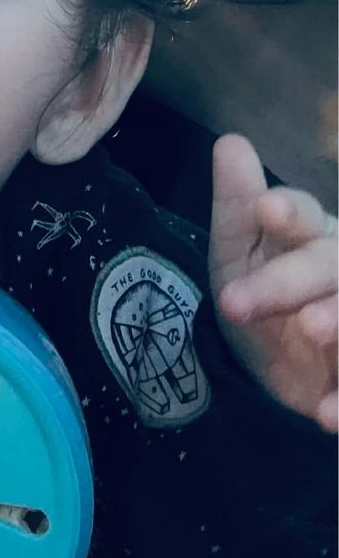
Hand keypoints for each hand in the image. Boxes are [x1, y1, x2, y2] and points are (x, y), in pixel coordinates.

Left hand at [210, 134, 337, 431]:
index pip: (303, 218)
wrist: (270, 368)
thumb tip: (229, 142)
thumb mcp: (235, 254)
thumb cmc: (258, 293)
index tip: (266, 210)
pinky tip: (329, 415)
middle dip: (293, 280)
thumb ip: (235, 206)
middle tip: (247, 302)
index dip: (288, 212)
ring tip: (311, 333)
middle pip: (332, 264)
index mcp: (312, 237)